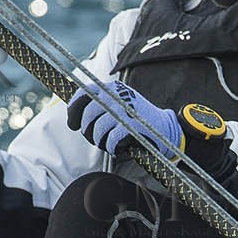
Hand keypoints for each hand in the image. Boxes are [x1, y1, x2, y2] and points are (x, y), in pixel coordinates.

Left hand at [66, 81, 182, 157]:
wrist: (165, 128)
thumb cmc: (136, 119)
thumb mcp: (119, 103)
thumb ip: (99, 104)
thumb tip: (75, 115)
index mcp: (111, 88)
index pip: (83, 93)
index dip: (73, 109)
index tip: (72, 124)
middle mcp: (116, 96)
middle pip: (88, 114)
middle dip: (87, 131)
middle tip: (95, 139)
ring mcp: (124, 110)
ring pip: (98, 129)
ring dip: (100, 141)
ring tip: (108, 144)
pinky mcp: (132, 125)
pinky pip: (112, 140)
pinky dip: (112, 148)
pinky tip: (118, 148)